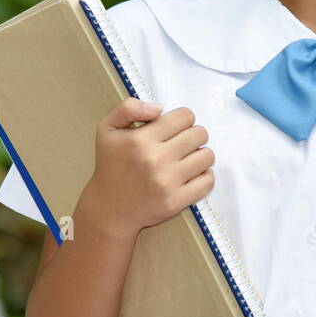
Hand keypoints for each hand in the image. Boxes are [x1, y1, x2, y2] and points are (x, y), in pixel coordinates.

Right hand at [85, 98, 214, 237]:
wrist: (108, 209)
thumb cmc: (111, 166)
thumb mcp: (107, 129)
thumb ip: (128, 108)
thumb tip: (160, 108)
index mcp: (140, 139)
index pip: (185, 116)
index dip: (181, 120)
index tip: (174, 128)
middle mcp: (155, 159)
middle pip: (200, 134)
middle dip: (192, 136)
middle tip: (180, 144)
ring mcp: (167, 182)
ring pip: (207, 156)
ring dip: (200, 155)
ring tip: (185, 160)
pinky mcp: (176, 201)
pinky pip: (208, 180)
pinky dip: (203, 177)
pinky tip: (189, 176)